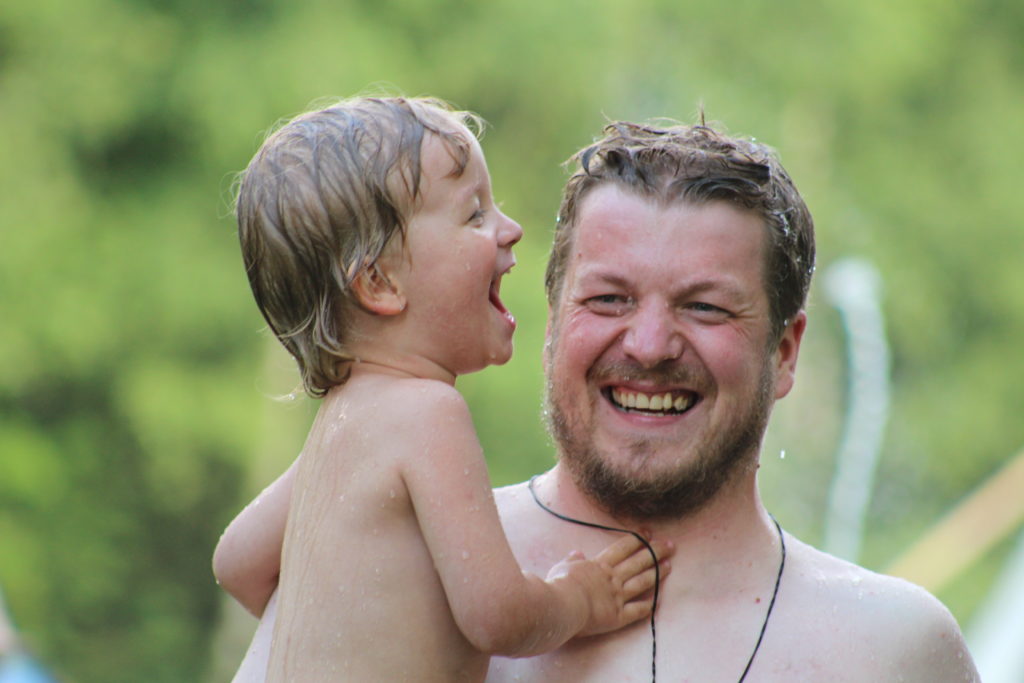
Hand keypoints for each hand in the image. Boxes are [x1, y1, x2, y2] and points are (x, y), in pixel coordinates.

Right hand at [547, 534, 672, 636]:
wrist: (563, 605)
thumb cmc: (559, 585)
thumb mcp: (562, 567)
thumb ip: (571, 560)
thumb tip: (576, 553)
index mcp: (599, 565)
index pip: (622, 548)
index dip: (638, 539)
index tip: (649, 532)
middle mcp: (612, 578)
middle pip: (638, 562)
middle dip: (655, 551)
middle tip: (670, 545)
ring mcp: (617, 597)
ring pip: (642, 582)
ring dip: (657, 573)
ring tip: (670, 565)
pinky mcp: (618, 616)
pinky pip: (637, 611)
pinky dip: (648, 606)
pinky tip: (658, 601)